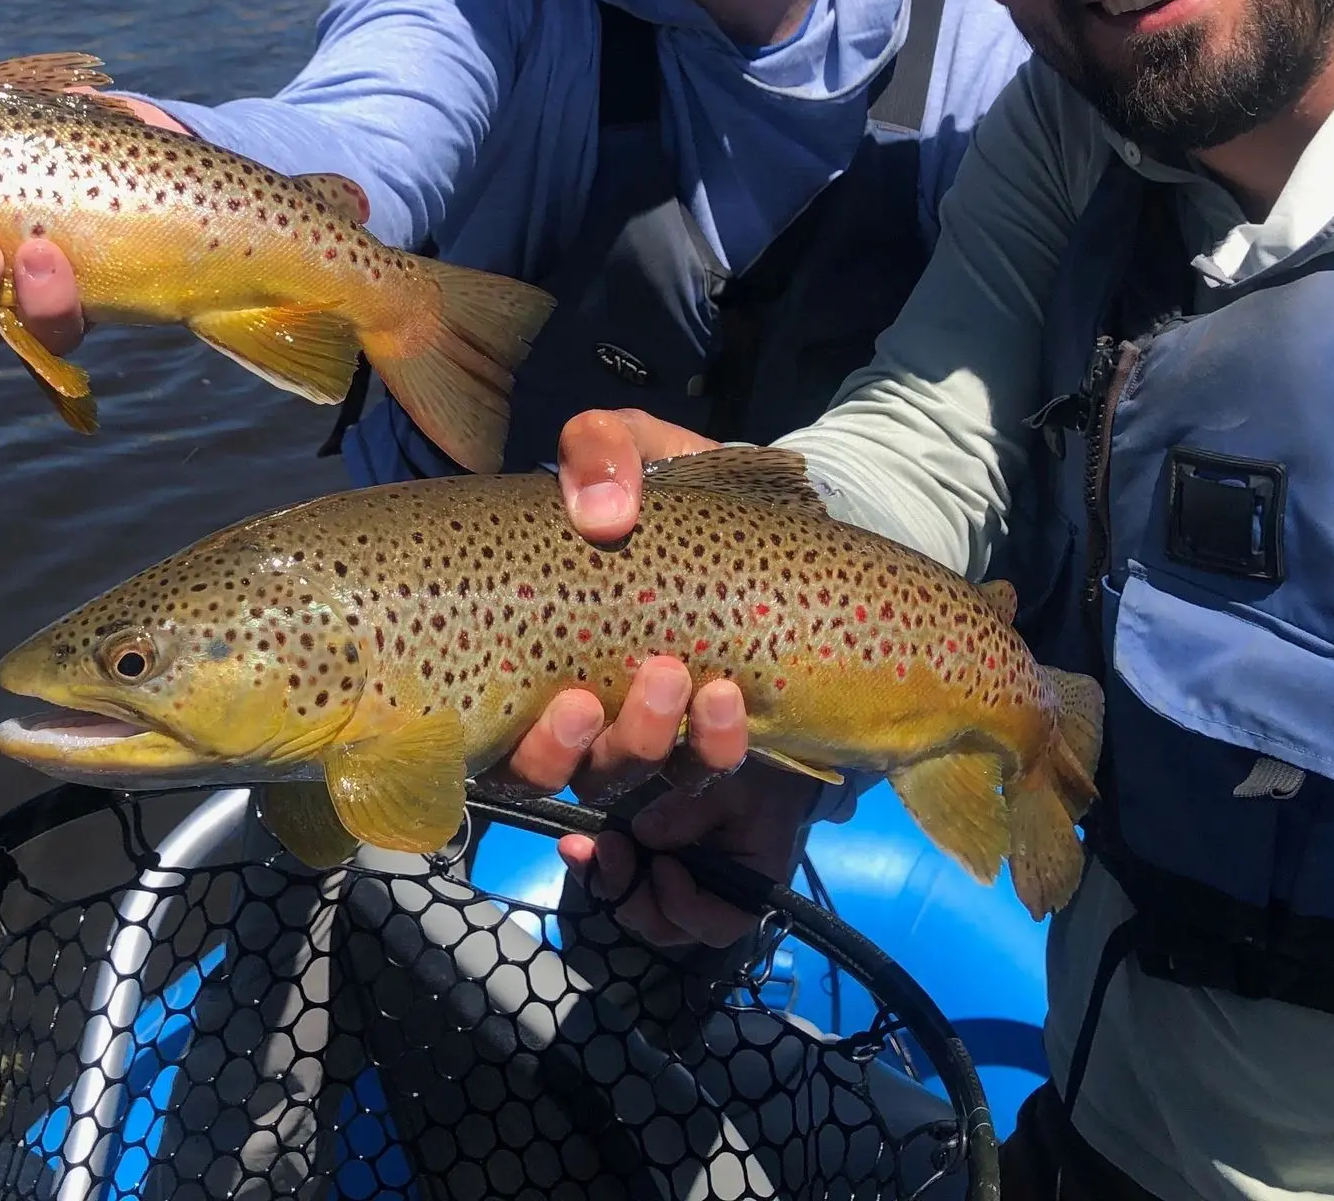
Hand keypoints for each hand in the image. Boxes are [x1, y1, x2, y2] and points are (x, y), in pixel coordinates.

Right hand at [518, 409, 816, 944]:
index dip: (529, 749)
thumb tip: (596, 510)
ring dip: (677, 756)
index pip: (515, 746)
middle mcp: (608, 733)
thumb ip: (605, 451)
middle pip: (584, 781)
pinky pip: (717, 878)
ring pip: (655, 800)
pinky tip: (731, 769)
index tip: (567, 697)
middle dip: (616, 743)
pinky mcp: (750, 810)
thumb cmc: (707, 505)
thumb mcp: (652, 454)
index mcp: (564, 672)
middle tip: (668, 672)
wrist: (818, 538)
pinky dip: (703, 881)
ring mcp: (679, 772)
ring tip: (720, 690)